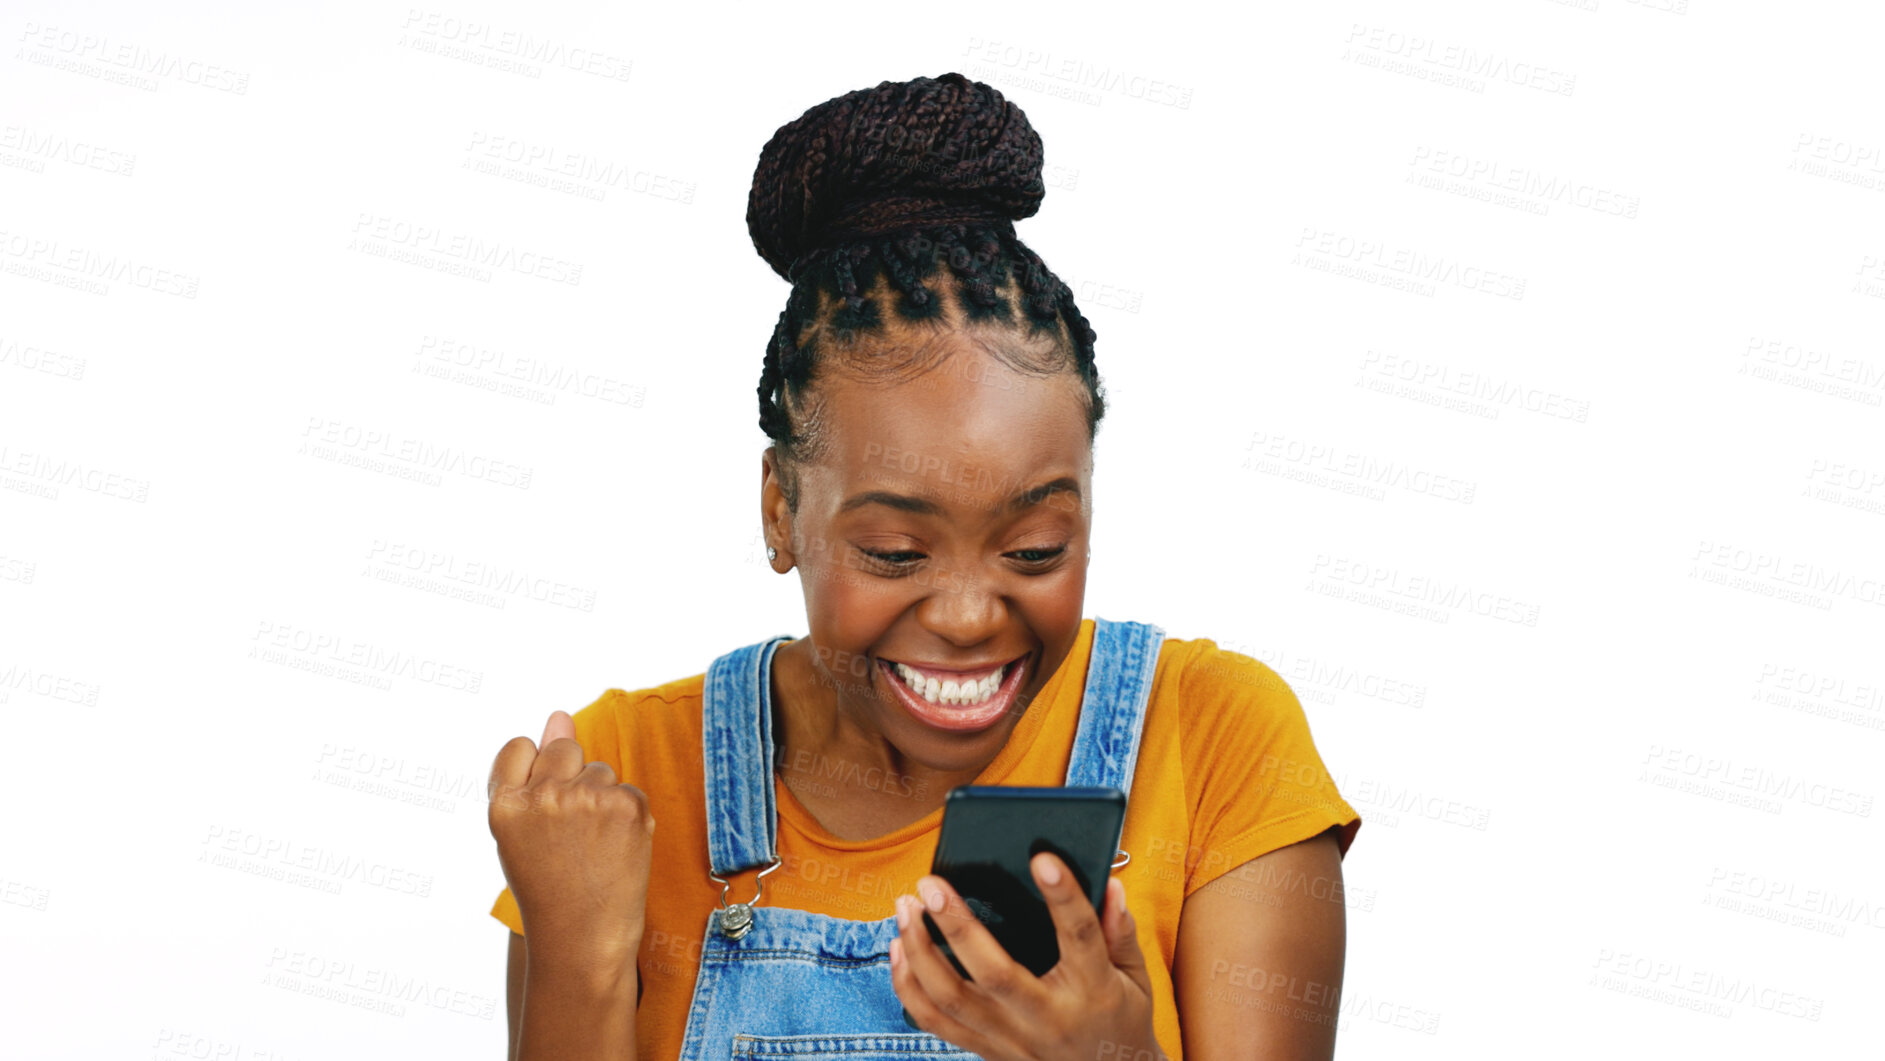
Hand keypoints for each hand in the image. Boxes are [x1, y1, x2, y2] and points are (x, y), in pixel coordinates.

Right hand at [488, 710, 654, 964]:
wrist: (584, 938)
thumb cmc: (547, 888)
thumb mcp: (519, 833)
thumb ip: (532, 774)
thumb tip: (560, 715)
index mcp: (505, 805)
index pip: (518, 747)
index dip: (533, 770)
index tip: (541, 802)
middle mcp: (543, 795)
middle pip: (564, 749)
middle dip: (570, 776)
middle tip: (571, 831)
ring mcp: (587, 798)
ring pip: (600, 769)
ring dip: (600, 797)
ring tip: (591, 846)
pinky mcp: (627, 805)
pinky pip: (629, 790)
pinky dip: (627, 814)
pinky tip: (616, 848)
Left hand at [891, 852, 1166, 1060]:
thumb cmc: (1121, 1018)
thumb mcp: (1136, 977)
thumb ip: (1121, 931)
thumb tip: (1108, 883)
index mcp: (1093, 991)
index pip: (1079, 937)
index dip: (1063, 897)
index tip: (1042, 858)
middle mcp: (1047, 1019)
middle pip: (994, 973)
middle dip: (957, 925)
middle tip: (931, 884)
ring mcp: (1012, 1040)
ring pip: (952, 999)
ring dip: (920, 950)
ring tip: (905, 907)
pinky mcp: (987, 1051)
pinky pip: (935, 1022)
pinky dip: (908, 985)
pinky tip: (898, 949)